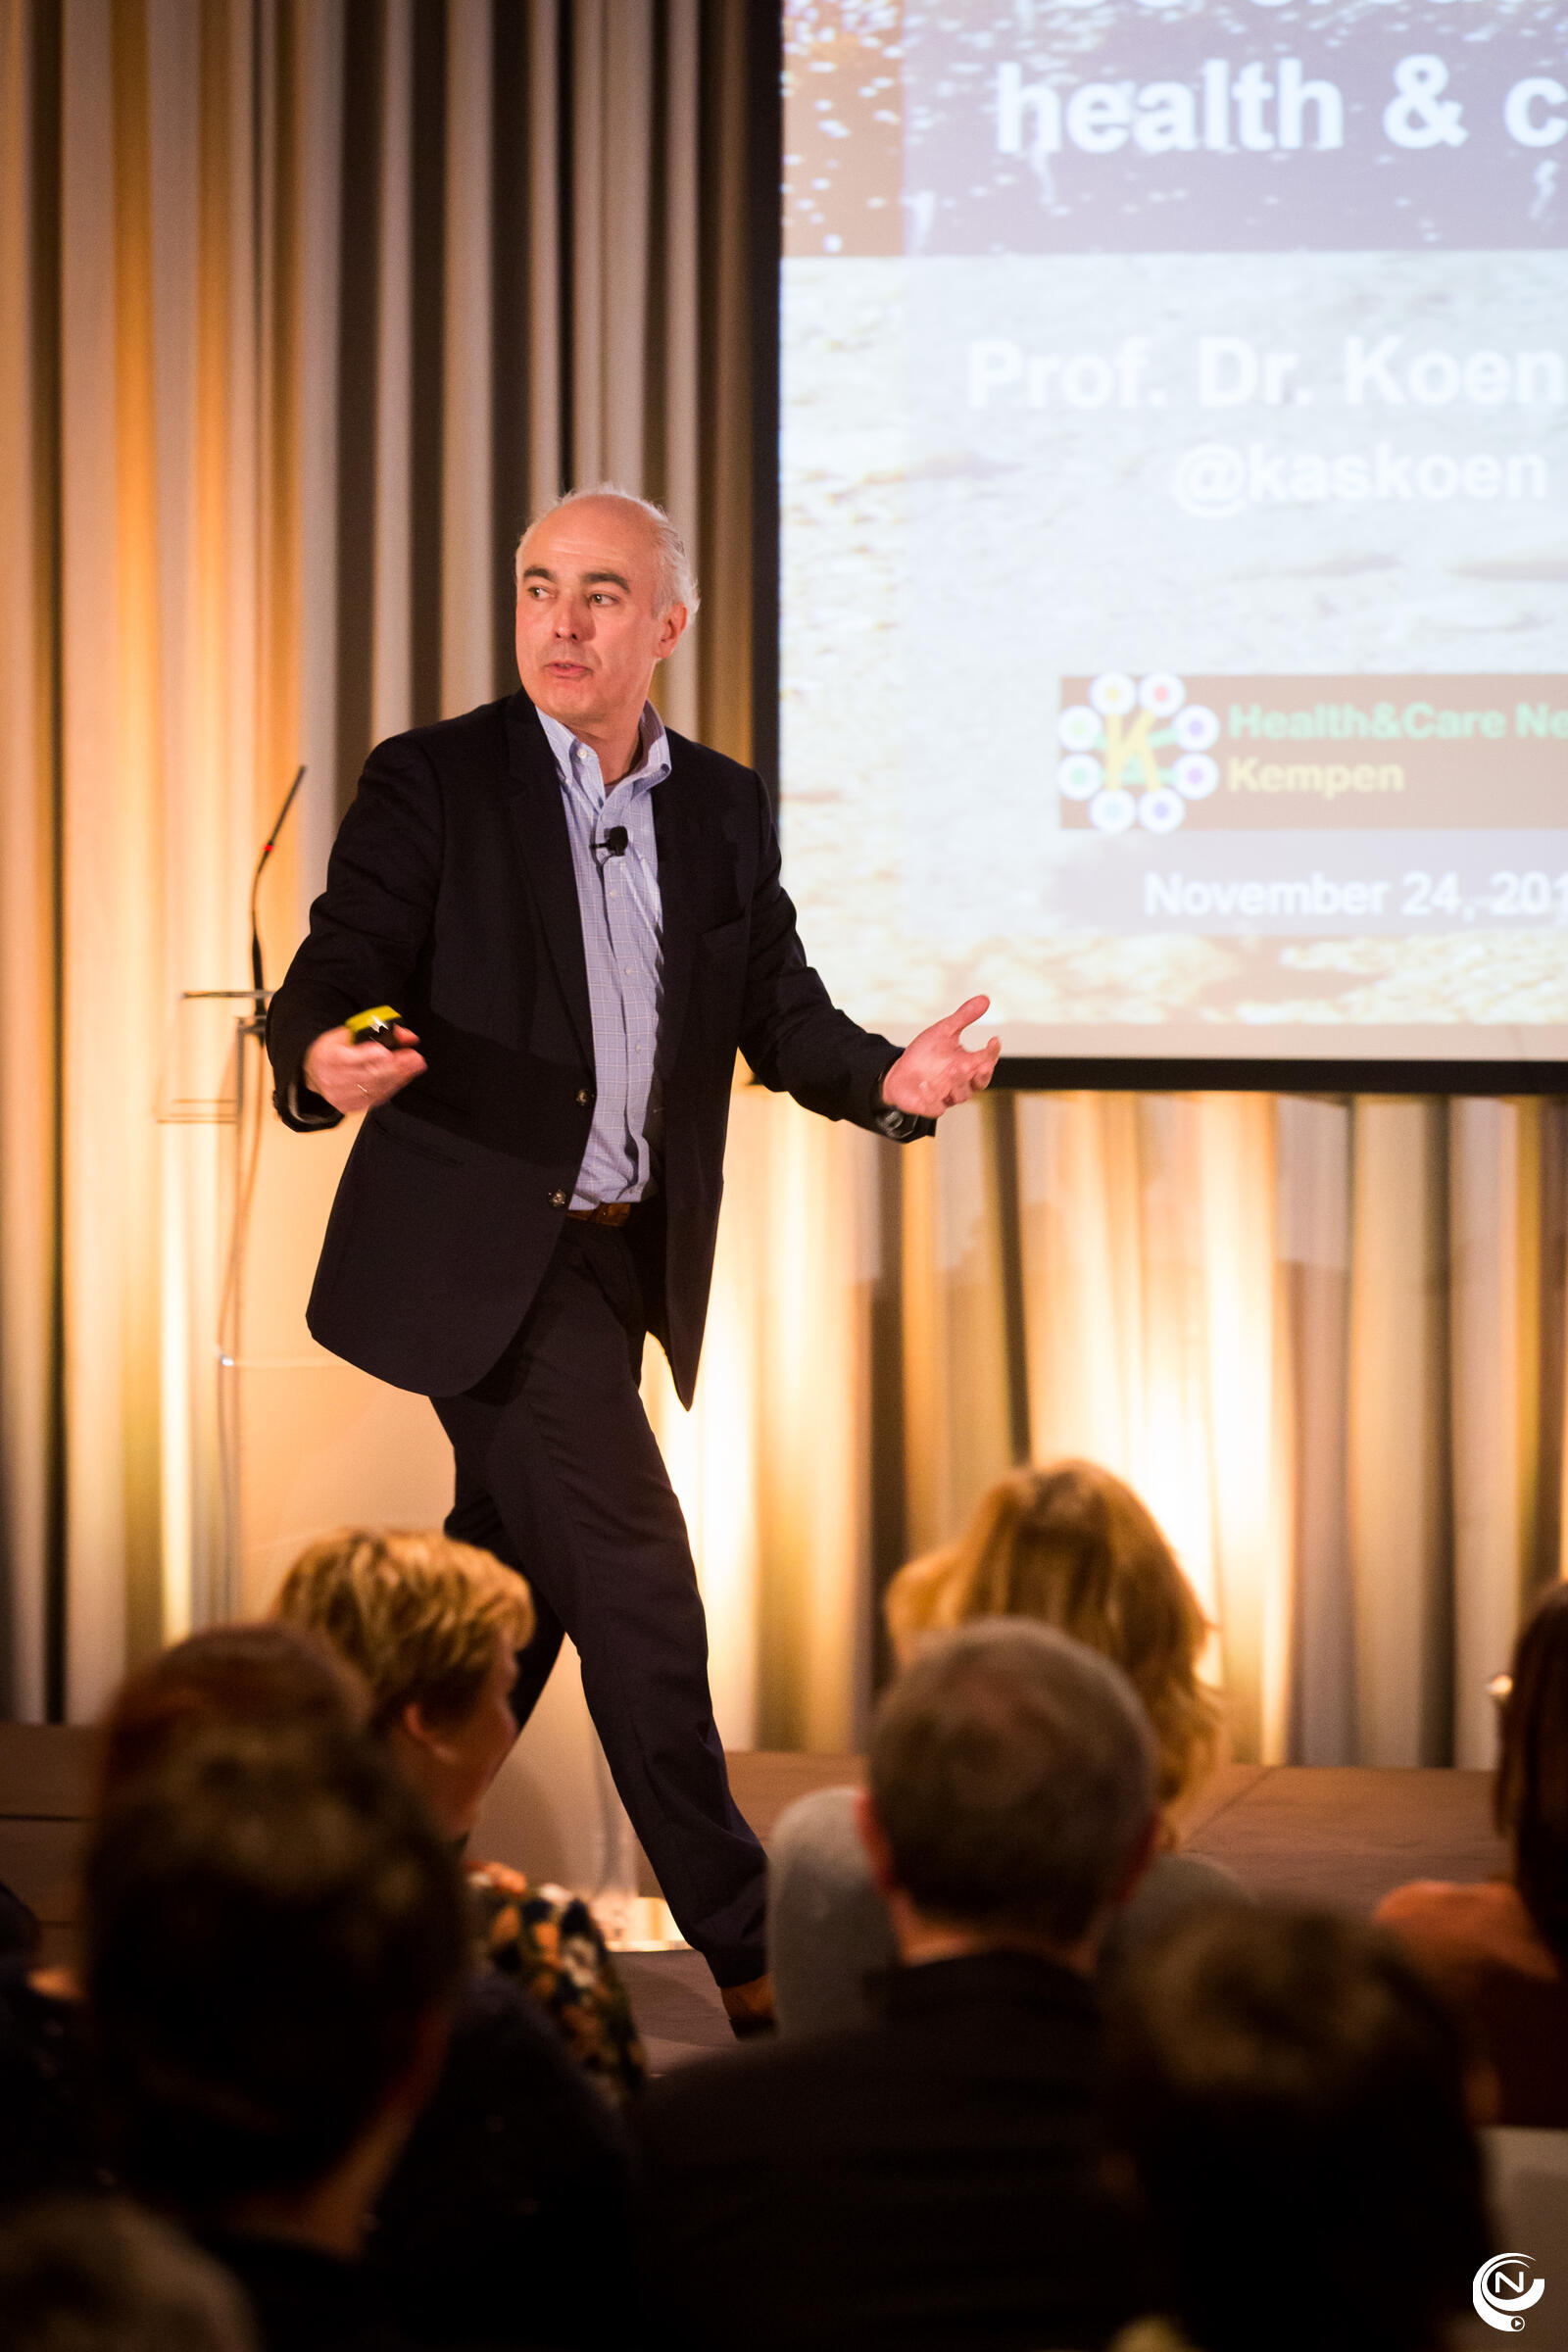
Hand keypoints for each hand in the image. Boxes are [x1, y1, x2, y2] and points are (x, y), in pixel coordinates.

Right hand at [303, 1023, 425, 1113]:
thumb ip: (376, 1031)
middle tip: (415, 1058)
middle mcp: (333, 1079)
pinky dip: (393, 1086)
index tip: (387, 1052)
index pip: (348, 1058)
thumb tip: (405, 1036)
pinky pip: (377, 1097)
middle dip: (395, 1066)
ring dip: (399, 1076)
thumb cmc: (331, 1051)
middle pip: (368, 1074)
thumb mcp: (347, 1034)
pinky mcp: (351, 1106)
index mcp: (328, 1057)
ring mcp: (342, 1096)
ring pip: (376, 1087)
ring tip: (415, 1065)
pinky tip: (404, 1077)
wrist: (314, 1075)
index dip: (368, 1056)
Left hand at [880, 995, 999, 1119]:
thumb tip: (984, 999)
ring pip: (961, 1095)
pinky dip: (932, 1099)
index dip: (992, 1052)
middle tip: (977, 1063)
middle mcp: (961, 1082)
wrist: (900, 1072)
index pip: (987, 1060)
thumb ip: (964, 1017)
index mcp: (969, 1065)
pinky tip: (924, 1085)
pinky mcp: (931, 1106)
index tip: (994, 1040)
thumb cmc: (925, 1053)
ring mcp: (947, 1096)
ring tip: (950, 1069)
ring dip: (957, 1082)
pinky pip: (936, 1107)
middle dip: (980, 1073)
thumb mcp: (944, 1031)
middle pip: (980, 1082)